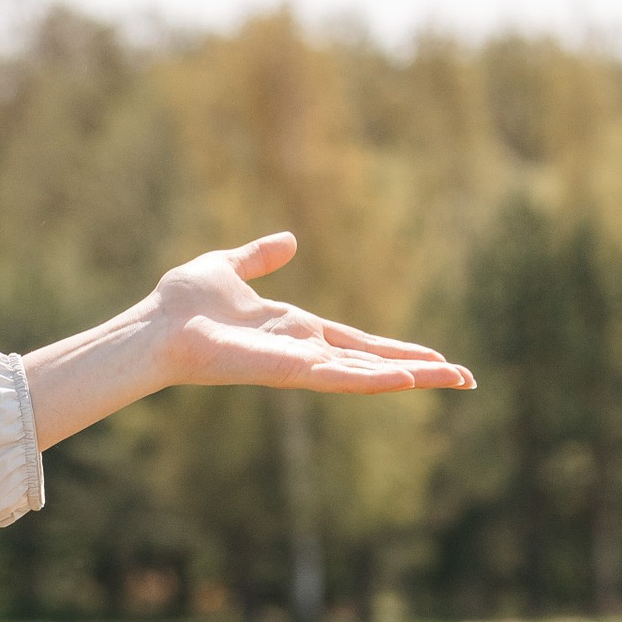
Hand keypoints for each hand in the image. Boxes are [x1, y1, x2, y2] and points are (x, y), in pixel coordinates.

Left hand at [22, 233, 471, 451]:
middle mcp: (303, 352)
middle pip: (374, 363)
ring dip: (409, 376)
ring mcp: (297, 365)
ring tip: (452, 379)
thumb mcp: (229, 267)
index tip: (435, 358)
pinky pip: (336, 377)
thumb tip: (288, 241)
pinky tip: (406, 380)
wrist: (155, 326)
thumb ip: (259, 257)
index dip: (397, 350)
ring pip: (364, 374)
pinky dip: (372, 379)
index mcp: (297, 330)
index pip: (360, 343)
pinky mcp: (285, 371)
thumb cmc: (182, 303)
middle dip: (420, 371)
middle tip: (466, 380)